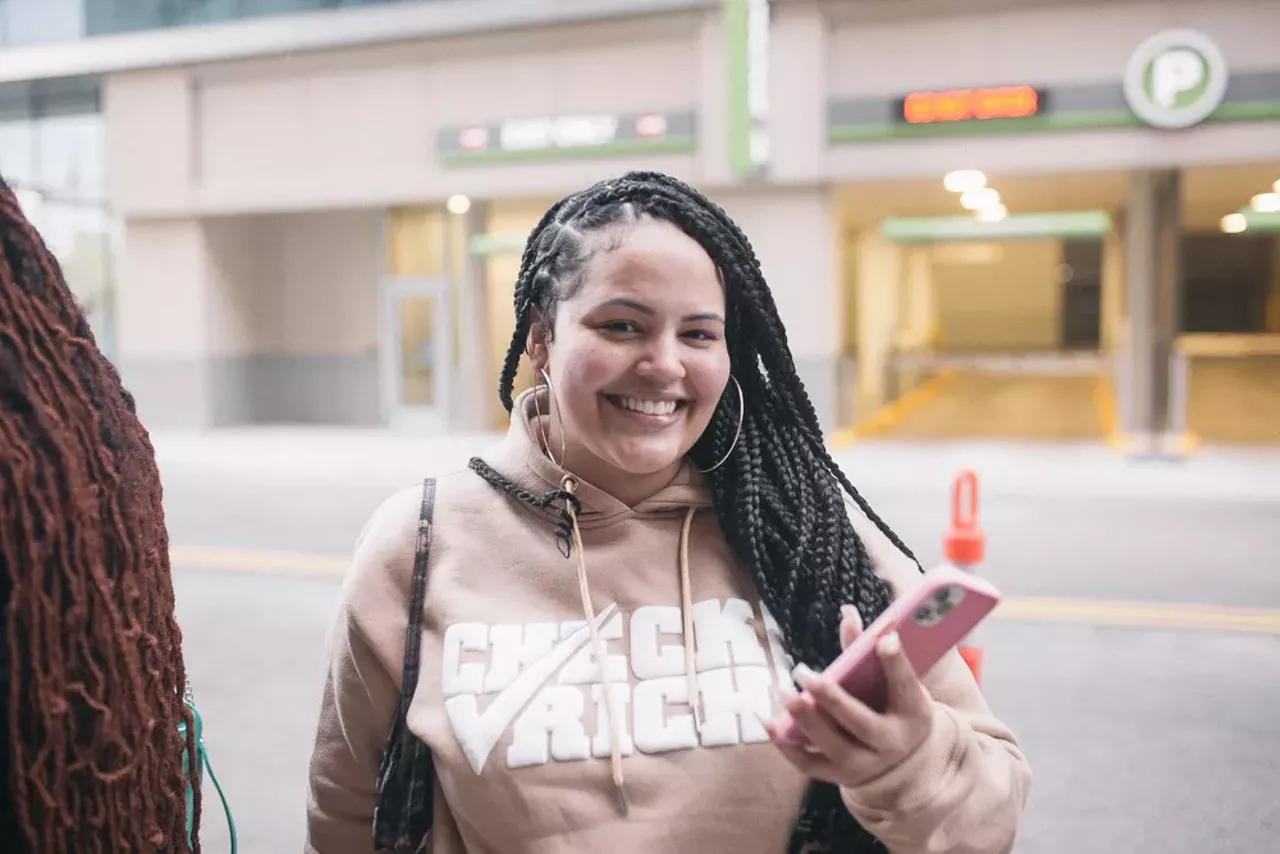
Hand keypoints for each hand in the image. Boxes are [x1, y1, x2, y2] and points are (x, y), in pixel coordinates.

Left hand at [763, 605, 934, 788]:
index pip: (906, 686)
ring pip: (831, 744)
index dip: (895, 663)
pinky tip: (768, 721)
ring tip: (783, 693)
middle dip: (831, 697)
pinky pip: (808, 764)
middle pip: (859, 722)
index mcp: (912, 713)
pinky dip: (785, 745)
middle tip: (803, 673)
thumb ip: (866, 651)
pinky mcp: (839, 776)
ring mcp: (864, 764)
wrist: (902, 763)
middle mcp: (890, 743)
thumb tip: (846, 612)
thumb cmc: (893, 708)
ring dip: (804, 720)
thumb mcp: (895, 684)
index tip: (883, 639)